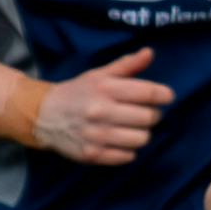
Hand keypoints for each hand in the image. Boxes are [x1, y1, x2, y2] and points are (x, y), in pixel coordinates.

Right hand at [15, 47, 167, 168]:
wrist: (44, 115)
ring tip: (132, 128)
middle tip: (144, 113)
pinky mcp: (92, 154)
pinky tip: (120, 140)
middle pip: (149, 118)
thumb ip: (127, 65)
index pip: (147, 92)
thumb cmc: (78, 92)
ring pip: (142, 139)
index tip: (166, 97)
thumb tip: (150, 52)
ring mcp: (96, 135)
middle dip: (152, 115)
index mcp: (104, 88)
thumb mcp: (99, 75)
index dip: (163, 95)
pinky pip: (127, 156)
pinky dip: (129, 150)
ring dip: (142, 133)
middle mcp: (101, 111)